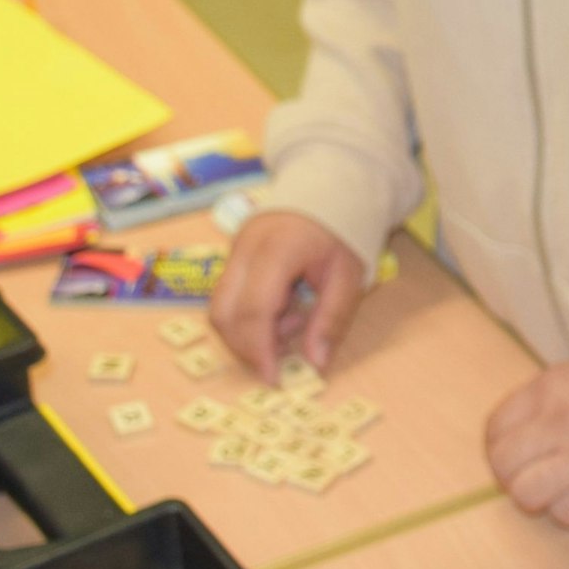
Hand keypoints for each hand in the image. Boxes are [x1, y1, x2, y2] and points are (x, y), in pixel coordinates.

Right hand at [209, 211, 364, 382]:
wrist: (328, 190)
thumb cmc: (342, 234)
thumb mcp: (349, 277)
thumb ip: (331, 320)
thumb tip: (316, 364)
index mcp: (278, 248)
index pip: (253, 309)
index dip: (259, 350)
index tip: (274, 378)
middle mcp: (245, 248)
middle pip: (224, 312)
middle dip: (248, 346)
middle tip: (282, 357)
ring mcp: (233, 250)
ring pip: (219, 308)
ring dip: (248, 332)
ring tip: (292, 321)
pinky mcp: (231, 256)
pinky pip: (227, 297)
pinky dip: (248, 316)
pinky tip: (282, 309)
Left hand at [486, 360, 568, 527]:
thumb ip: (545, 402)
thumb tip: (511, 437)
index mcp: (552, 388)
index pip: (496, 427)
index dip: (498, 445)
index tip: (511, 451)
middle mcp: (561, 422)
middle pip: (504, 463)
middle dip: (510, 474)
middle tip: (529, 472)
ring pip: (526, 494)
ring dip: (535, 494)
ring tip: (555, 485)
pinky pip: (564, 513)